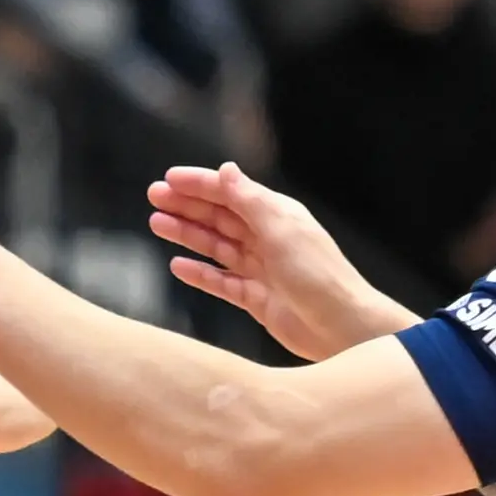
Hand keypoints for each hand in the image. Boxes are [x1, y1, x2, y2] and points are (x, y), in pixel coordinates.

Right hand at [147, 163, 407, 361]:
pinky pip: (221, 282)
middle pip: (219, 217)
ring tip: (157, 224)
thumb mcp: (281, 229)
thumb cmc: (318, 274)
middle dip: (186, 206)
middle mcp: (268, 238)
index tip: (168, 178)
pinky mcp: (256, 298)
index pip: (231, 193)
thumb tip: (226, 169)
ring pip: (216, 246)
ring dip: (187, 234)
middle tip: (153, 197)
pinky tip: (178, 266)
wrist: (341, 326)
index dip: (199, 184)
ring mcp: (261, 269)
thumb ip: (249, 200)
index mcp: (277, 215)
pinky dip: (200, 273)